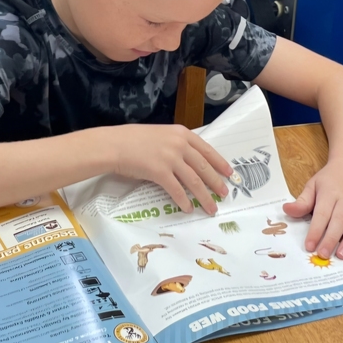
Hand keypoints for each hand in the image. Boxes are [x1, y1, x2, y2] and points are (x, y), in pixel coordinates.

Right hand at [111, 124, 232, 214]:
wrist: (113, 144)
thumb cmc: (132, 139)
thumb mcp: (160, 135)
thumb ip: (175, 144)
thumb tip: (188, 161)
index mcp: (181, 133)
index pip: (207, 150)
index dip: (219, 163)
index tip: (229, 173)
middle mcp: (179, 144)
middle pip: (204, 167)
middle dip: (216, 182)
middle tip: (224, 194)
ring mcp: (170, 158)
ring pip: (194, 180)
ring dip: (204, 196)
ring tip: (211, 207)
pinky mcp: (159, 172)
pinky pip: (177, 190)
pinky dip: (184, 201)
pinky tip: (188, 208)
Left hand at [282, 159, 342, 258]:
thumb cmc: (330, 179)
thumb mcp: (312, 185)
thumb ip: (302, 201)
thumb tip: (287, 210)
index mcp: (329, 193)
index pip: (322, 214)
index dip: (315, 231)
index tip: (309, 245)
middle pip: (339, 221)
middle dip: (331, 239)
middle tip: (323, 254)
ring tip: (341, 255)